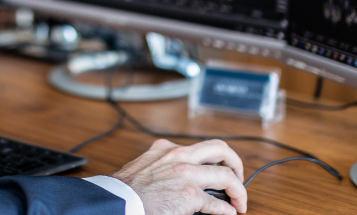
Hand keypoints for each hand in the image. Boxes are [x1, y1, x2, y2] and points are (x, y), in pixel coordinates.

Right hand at [111, 138, 245, 214]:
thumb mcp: (146, 167)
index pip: (199, 148)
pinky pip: (217, 203)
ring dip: (238, 189)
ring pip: (226, 174)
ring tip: (240, 201)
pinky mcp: (189, 195)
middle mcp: (179, 156)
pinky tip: (228, 213)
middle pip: (220, 149)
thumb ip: (164, 168)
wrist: (117, 200)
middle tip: (238, 177)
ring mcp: (186, 173)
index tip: (218, 170)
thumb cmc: (126, 189)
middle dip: (235, 162)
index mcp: (167, 149)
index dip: (215, 160)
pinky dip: (226, 210)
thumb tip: (176, 181)